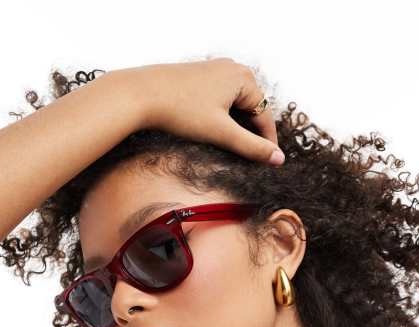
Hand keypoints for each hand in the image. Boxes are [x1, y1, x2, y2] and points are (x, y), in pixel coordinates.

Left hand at [107, 58, 284, 165]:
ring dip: (236, 127)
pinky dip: (222, 118)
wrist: (139, 94)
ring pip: (235, 106)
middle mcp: (233, 68)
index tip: (269, 164)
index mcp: (244, 78)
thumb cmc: (180, 110)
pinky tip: (212, 133)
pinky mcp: (199, 77)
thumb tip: (279, 159)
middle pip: (252, 109)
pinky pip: (220, 101)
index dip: (267, 142)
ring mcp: (215, 70)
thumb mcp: (221, 133)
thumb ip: (252, 147)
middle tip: (249, 161)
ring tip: (230, 149)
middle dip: (251, 134)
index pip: (265, 116)